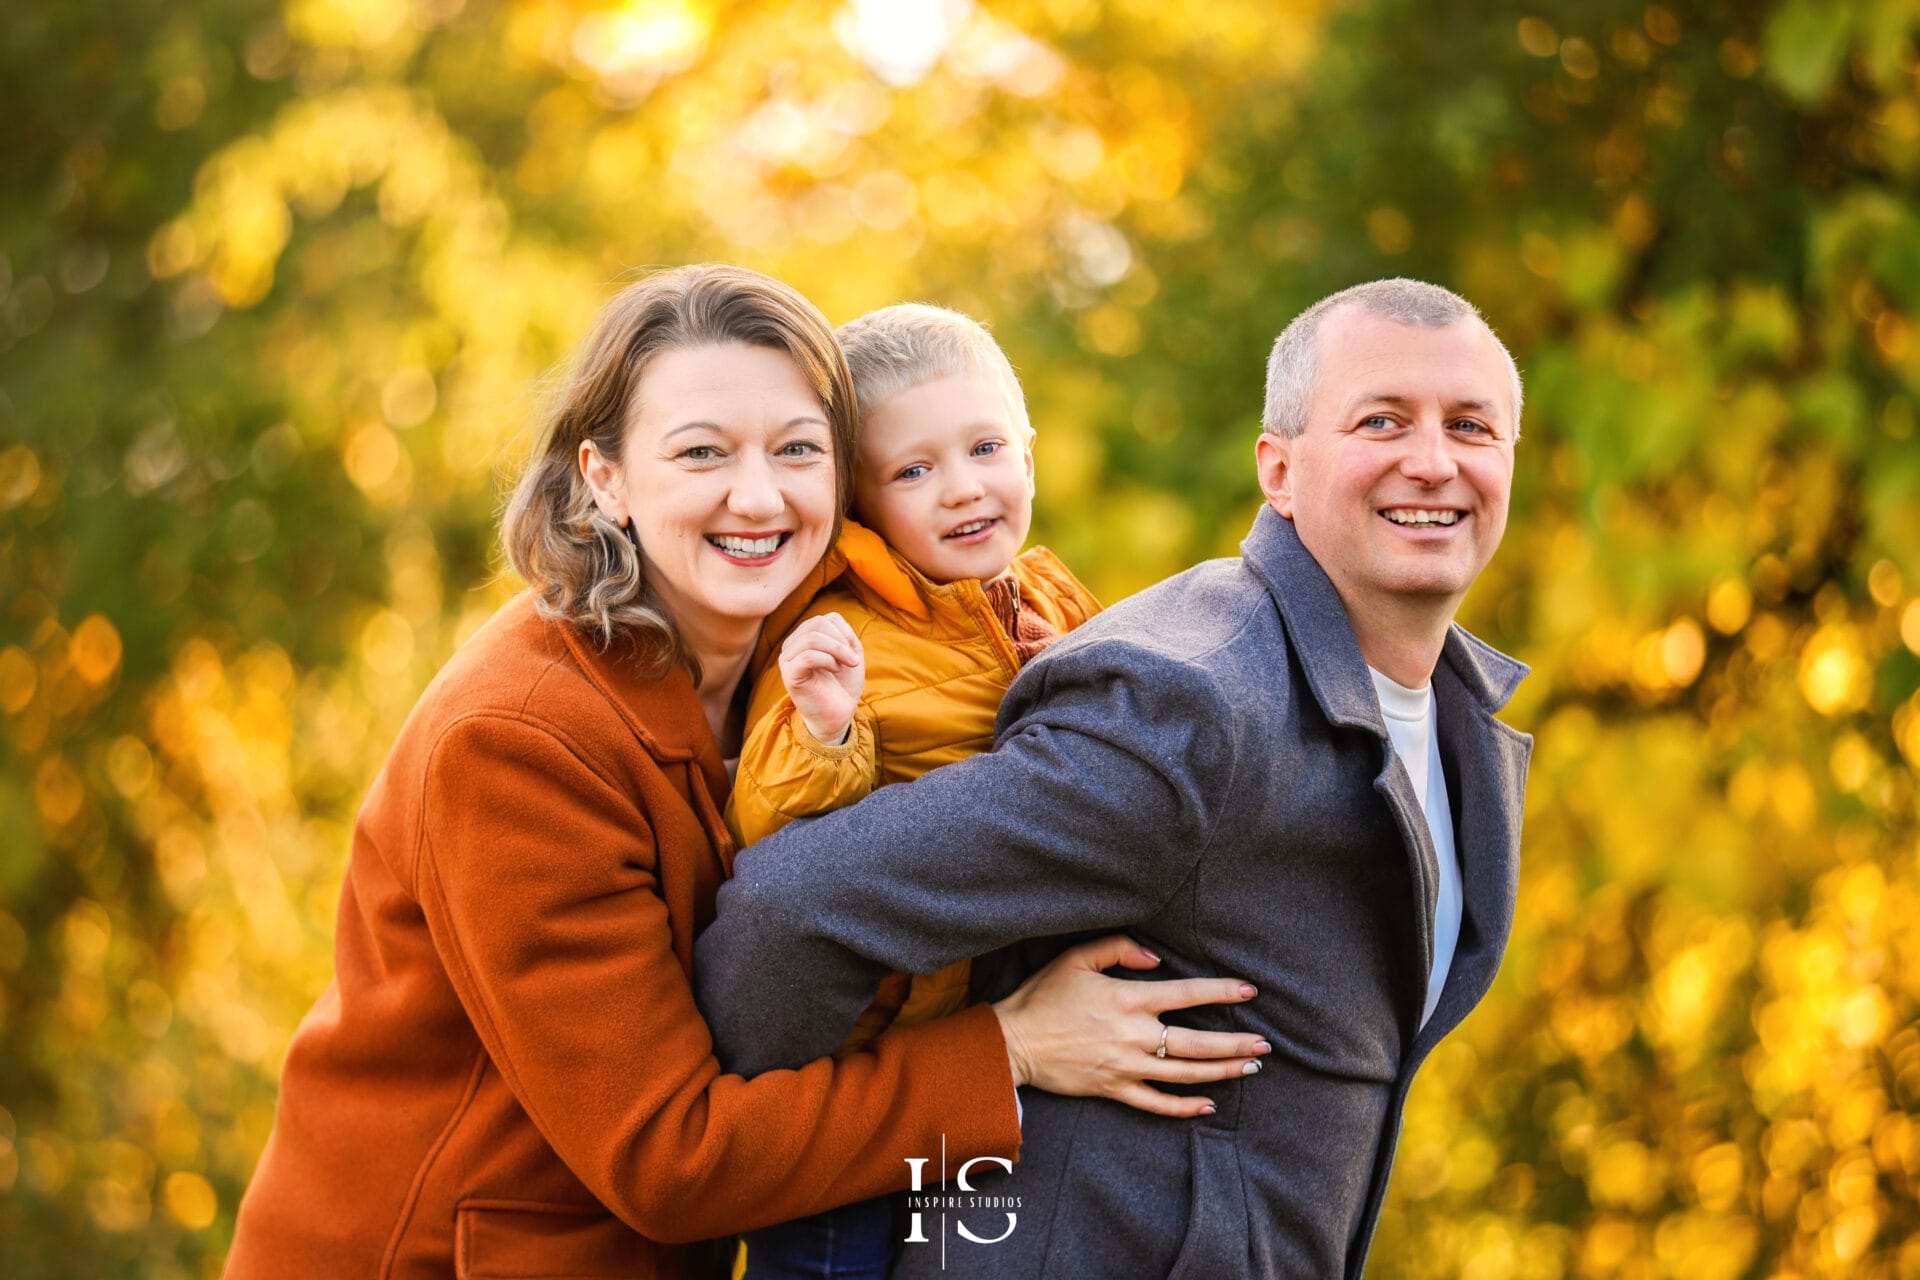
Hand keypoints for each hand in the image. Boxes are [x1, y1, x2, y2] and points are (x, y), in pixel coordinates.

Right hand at [779, 612, 863, 744]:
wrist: (839, 714)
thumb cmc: (843, 684)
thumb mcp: (849, 653)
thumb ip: (843, 633)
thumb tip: (832, 620)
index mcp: (804, 638)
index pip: (823, 619)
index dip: (844, 632)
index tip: (853, 652)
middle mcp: (792, 646)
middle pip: (817, 624)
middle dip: (841, 640)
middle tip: (854, 660)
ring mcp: (787, 660)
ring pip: (811, 638)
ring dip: (837, 650)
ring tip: (849, 664)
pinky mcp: (789, 675)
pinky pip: (807, 656)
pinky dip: (828, 659)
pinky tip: (836, 670)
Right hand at [991, 935, 1266, 1118]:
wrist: (1012, 1042)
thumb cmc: (1043, 995)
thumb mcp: (1076, 958)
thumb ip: (1120, 948)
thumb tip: (1157, 958)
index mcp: (1127, 999)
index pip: (1185, 994)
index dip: (1220, 992)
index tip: (1249, 992)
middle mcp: (1134, 1035)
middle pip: (1196, 1043)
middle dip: (1235, 1044)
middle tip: (1265, 1044)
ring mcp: (1126, 1066)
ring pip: (1185, 1073)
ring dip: (1222, 1072)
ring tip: (1250, 1068)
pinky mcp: (1114, 1090)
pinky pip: (1156, 1103)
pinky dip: (1184, 1107)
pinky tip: (1208, 1105)